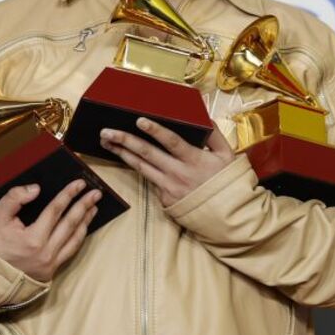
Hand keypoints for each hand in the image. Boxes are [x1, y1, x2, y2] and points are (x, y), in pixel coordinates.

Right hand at [0, 179, 101, 281]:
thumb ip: (15, 198)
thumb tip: (36, 189)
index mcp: (33, 239)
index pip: (56, 210)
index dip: (68, 194)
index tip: (79, 183)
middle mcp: (46, 253)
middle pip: (71, 224)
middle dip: (84, 206)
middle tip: (96, 193)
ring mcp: (50, 264)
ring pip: (75, 240)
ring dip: (85, 221)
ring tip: (93, 208)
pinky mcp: (50, 272)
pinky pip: (70, 252)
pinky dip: (79, 238)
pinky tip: (82, 228)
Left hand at [101, 118, 234, 207]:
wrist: (224, 216)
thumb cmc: (225, 183)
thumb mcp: (227, 156)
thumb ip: (215, 135)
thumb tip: (206, 118)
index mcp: (194, 160)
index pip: (171, 142)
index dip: (155, 131)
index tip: (139, 120)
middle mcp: (178, 173)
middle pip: (147, 154)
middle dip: (125, 141)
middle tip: (107, 132)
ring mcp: (168, 187)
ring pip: (141, 167)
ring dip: (122, 153)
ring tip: (107, 142)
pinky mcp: (163, 198)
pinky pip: (149, 179)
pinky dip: (137, 167)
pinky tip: (125, 157)